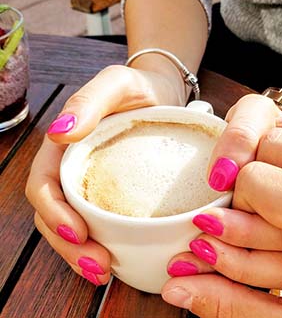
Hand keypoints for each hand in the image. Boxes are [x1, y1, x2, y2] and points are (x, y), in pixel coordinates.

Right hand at [26, 64, 184, 285]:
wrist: (163, 93)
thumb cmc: (138, 86)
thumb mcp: (116, 83)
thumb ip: (89, 101)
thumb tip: (60, 131)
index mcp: (63, 148)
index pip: (45, 186)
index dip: (54, 213)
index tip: (78, 232)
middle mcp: (73, 170)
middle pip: (56, 215)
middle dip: (70, 246)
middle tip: (99, 266)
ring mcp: (93, 185)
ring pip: (75, 226)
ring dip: (83, 254)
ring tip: (105, 272)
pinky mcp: (115, 195)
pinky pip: (102, 224)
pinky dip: (105, 245)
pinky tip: (120, 260)